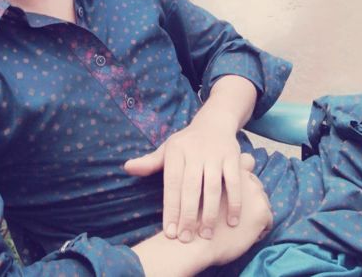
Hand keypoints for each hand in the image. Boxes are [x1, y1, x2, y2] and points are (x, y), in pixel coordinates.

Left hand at [132, 154, 272, 276]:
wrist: (215, 122)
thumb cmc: (187, 144)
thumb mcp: (168, 149)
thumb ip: (150, 162)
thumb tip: (127, 168)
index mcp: (176, 151)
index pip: (172, 183)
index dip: (171, 208)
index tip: (170, 233)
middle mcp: (196, 152)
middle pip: (191, 188)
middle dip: (188, 216)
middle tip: (185, 239)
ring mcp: (216, 154)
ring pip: (213, 187)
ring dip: (210, 213)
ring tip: (206, 236)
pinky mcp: (233, 157)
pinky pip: (234, 183)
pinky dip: (234, 203)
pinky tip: (232, 222)